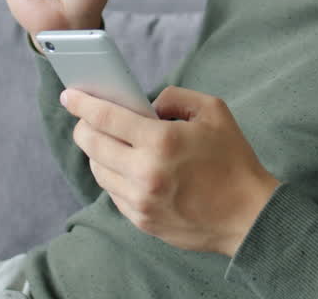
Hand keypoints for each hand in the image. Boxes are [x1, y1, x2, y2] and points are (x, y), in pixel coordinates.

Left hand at [63, 86, 279, 255]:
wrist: (249, 216)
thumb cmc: (233, 160)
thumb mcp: (212, 111)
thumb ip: (173, 98)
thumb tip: (144, 104)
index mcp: (161, 141)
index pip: (106, 117)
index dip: (82, 103)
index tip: (69, 95)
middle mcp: (145, 173)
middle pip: (92, 144)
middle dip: (83, 126)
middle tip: (86, 118)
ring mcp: (141, 201)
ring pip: (98, 170)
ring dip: (98, 152)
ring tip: (109, 142)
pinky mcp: (141, 221)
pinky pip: (112, 192)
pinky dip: (113, 175)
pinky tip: (125, 166)